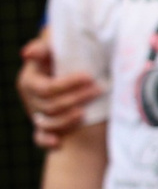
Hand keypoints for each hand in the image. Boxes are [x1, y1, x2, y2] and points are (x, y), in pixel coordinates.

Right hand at [18, 31, 101, 149]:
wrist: (69, 66)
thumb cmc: (62, 54)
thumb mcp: (54, 47)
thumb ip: (44, 46)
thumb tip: (28, 53)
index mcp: (30, 80)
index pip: (47, 88)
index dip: (67, 85)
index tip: (89, 76)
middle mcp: (31, 98)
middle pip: (50, 106)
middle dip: (75, 99)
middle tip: (99, 89)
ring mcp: (36, 113)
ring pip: (46, 123)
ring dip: (66, 120)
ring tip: (85, 113)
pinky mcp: (43, 125)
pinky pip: (39, 137)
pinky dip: (46, 140)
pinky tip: (57, 142)